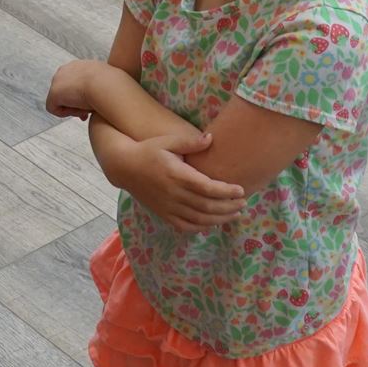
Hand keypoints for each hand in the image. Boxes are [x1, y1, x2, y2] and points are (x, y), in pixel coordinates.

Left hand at [44, 57, 122, 120]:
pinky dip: (66, 113)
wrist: (105, 84)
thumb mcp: (107, 82)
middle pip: (65, 91)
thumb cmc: (111, 84)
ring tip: (85, 111)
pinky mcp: (54, 93)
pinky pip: (54, 108)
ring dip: (72, 108)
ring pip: (60, 100)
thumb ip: (100, 87)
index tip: (91, 105)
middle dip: (74, 103)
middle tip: (85, 114)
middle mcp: (65, 69)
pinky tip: (79, 112)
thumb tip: (100, 97)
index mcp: (78, 65)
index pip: (74, 83)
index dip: (81, 96)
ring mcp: (57, 80)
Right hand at [108, 128, 246, 230]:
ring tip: (235, 214)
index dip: (226, 191)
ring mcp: (168, 207)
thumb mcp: (167, 141)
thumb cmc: (148, 150)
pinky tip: (213, 223)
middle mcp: (174, 194)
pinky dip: (202, 227)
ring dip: (220, 219)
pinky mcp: (163, 214)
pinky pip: (186, 226)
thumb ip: (189, 142)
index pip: (207, 188)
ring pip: (199, 219)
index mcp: (177, 175)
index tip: (241, 190)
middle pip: (207, 206)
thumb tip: (211, 139)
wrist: (124, 167)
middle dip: (229, 206)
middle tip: (243, 203)